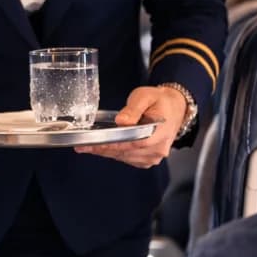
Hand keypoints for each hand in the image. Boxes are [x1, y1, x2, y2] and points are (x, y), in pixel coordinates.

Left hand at [73, 86, 187, 167]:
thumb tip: (121, 121)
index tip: (91, 145)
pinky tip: (104, 149)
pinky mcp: (149, 159)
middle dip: (103, 149)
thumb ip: (133, 108)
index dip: (110, 145)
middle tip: (82, 146)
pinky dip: (116, 155)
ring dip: (107, 153)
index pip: (132, 143)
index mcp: (159, 132)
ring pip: (126, 158)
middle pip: (126, 153)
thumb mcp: (145, 96)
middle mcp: (158, 149)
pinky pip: (129, 160)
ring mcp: (154, 156)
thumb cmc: (159, 101)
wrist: (174, 107)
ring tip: (89, 147)